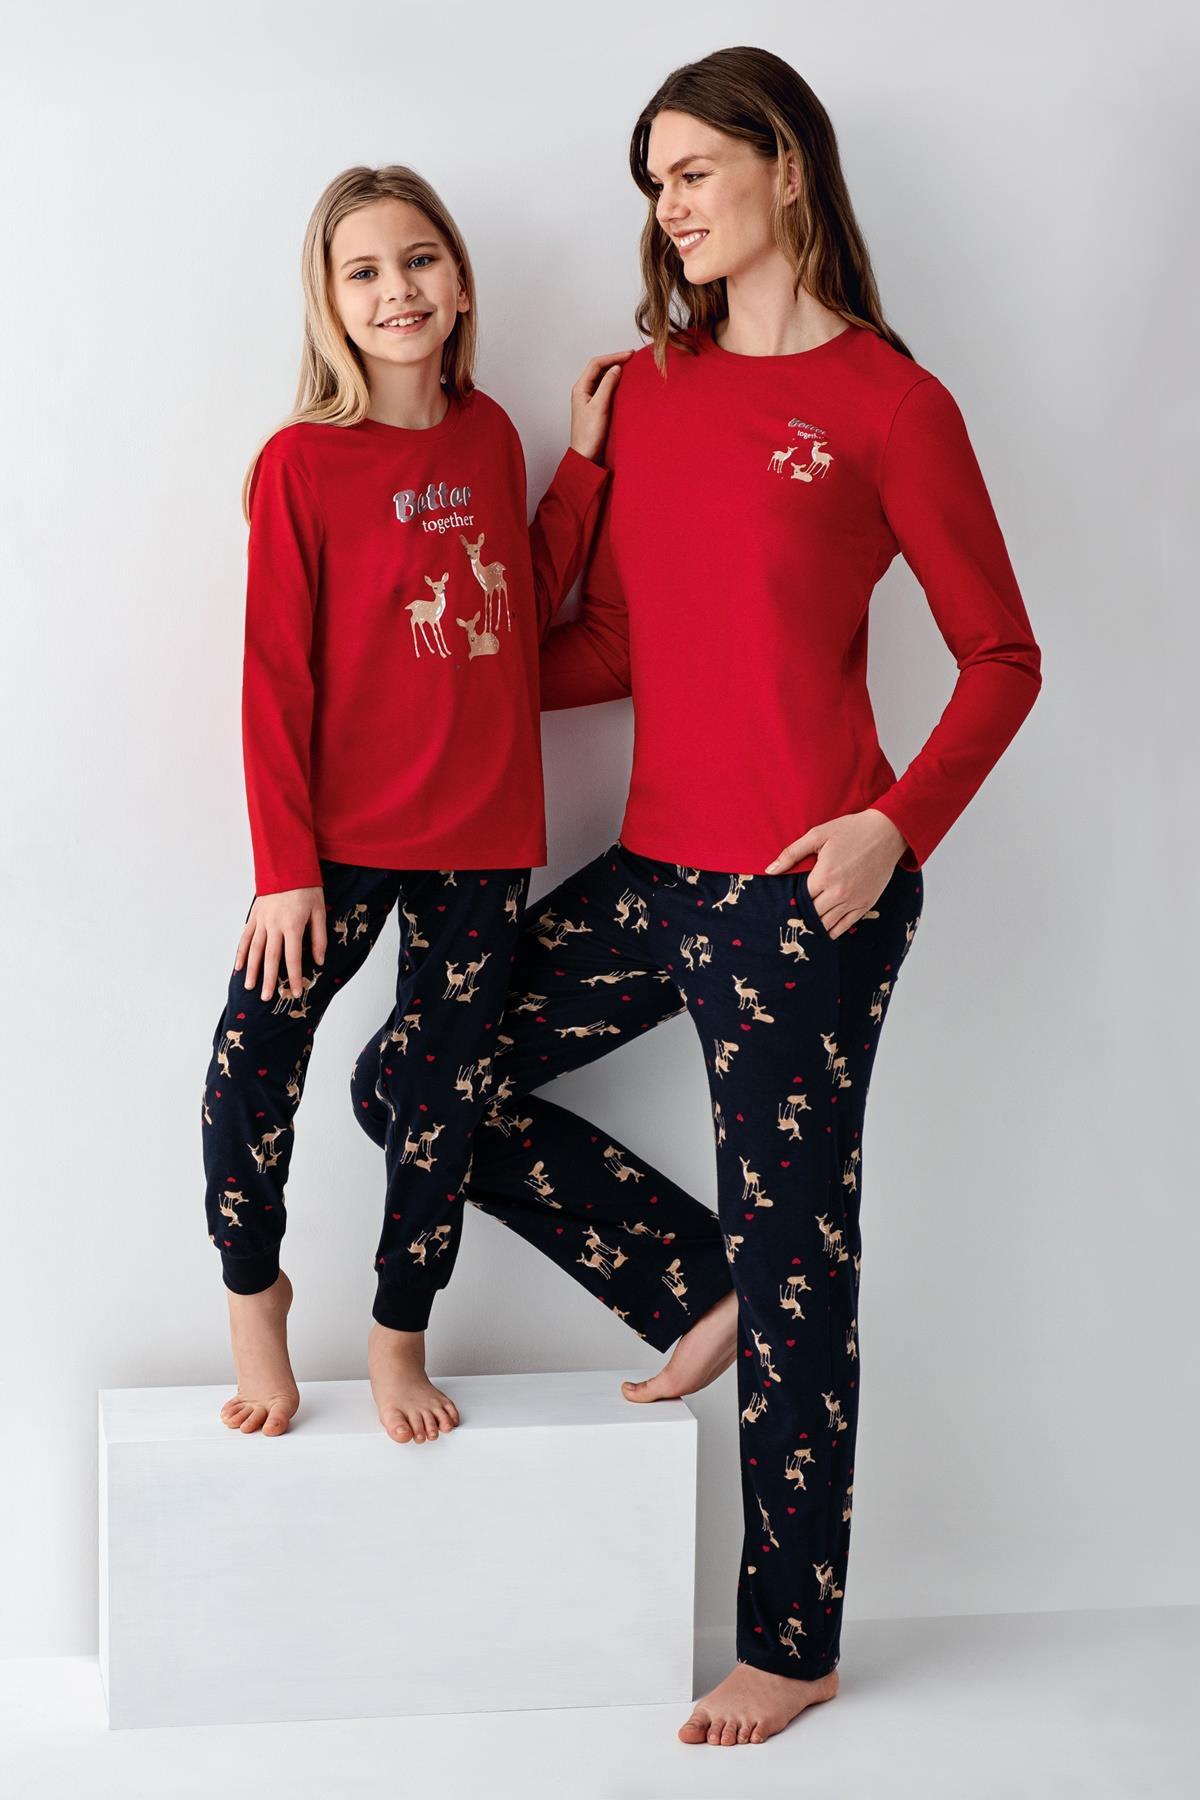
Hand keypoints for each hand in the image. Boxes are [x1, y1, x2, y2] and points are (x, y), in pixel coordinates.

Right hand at [235, 886, 326, 1003]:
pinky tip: (238, 967)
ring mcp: (262, 920)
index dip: (295, 977)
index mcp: (293, 925)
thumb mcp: (319, 911)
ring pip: (255, 950)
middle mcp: (275, 925)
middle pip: (271, 958)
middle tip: (267, 998)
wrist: (287, 864)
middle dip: (270, 980)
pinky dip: (241, 953)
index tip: (296, 992)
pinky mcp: (254, 915)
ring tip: (250, 987)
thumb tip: (319, 961)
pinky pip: (245, 937)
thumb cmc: (307, 887)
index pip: (293, 957)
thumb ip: (319, 937)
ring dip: (252, 970)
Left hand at [569, 350, 633, 460]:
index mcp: (580, 388)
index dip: (613, 356)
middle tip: (631, 358)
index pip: (596, 364)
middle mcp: (583, 391)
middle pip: (599, 368)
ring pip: (602, 378)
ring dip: (615, 371)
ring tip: (629, 368)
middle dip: (614, 360)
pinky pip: (605, 389)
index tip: (629, 355)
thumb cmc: (589, 435)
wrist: (586, 456)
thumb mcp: (600, 406)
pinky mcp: (595, 407)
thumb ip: (607, 385)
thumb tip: (616, 368)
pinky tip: (624, 384)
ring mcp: (589, 399)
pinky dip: (615, 383)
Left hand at [765, 810, 908, 939]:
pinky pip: (846, 925)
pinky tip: (826, 930)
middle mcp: (838, 892)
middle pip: (812, 913)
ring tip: (807, 924)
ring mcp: (854, 900)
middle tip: (794, 915)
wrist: (888, 833)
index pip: (800, 898)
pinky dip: (834, 930)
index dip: (792, 899)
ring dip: (816, 925)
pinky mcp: (866, 903)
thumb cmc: (851, 830)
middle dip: (802, 913)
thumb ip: (791, 853)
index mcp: (824, 875)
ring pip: (827, 923)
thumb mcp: (818, 835)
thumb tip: (769, 870)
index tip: (786, 900)